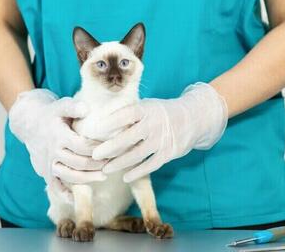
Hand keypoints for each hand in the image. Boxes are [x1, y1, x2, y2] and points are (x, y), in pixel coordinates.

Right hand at [9, 89, 106, 200]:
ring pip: (70, 176)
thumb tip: (87, 109)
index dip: (98, 149)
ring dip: (88, 179)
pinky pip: (55, 186)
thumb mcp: (61, 106)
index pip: (82, 146)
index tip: (111, 148)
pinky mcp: (45, 171)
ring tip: (103, 176)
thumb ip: (73, 107)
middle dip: (98, 164)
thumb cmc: (51, 113)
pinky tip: (75, 199)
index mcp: (59, 135)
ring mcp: (48, 163)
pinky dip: (64, 194)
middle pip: (79, 163)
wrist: (29, 123)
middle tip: (112, 163)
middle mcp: (53, 151)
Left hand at [92, 83, 227, 182]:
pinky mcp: (169, 152)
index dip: (107, 123)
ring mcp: (162, 139)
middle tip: (94, 155)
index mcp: (146, 109)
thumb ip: (127, 112)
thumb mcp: (146, 106)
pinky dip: (137, 172)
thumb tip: (98, 120)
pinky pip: (151, 165)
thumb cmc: (160, 112)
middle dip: (109, 148)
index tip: (91, 132)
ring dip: (119, 163)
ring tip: (105, 169)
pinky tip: (125, 177)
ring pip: (137, 154)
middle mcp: (154, 123)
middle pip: (128, 137)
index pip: (124, 115)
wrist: (193, 117)